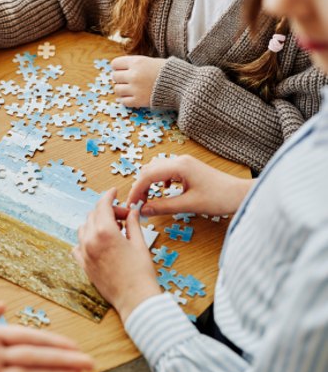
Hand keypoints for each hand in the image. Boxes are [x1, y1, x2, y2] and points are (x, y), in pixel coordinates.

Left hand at [72, 189, 160, 321]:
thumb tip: (131, 212)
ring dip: (96, 225)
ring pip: (83, 229)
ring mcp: (84, 254)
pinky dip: (86, 241)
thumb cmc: (141, 273)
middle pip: (93, 215)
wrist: (135, 299)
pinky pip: (77, 247)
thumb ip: (133, 224)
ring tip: (113, 231)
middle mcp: (90, 241)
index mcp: (105, 232)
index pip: (102, 205)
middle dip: (108, 212)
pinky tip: (100, 244)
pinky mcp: (84, 266)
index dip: (108, 196)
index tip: (113, 192)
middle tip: (123, 218)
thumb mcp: (139, 244)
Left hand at [112, 56, 165, 106]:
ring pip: (117, 89)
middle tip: (128, 80)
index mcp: (136, 62)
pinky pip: (123, 101)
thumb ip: (135, 64)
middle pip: (115, 76)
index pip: (115, 64)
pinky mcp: (138, 101)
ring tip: (131, 88)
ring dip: (122, 89)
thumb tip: (120, 68)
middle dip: (120, 78)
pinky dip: (127, 99)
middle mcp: (133, 75)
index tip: (122, 70)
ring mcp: (135, 89)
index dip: (118, 67)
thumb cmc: (167, 71)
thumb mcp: (150, 61)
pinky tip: (134, 96)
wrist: (181, 85)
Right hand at [127, 156, 254, 217]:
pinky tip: (163, 191)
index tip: (131, 205)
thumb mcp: (189, 205)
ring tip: (146, 199)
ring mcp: (184, 163)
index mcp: (179, 166)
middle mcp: (179, 160)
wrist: (240, 194)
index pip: (147, 175)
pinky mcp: (187, 168)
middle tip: (137, 204)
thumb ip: (164, 206)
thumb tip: (143, 210)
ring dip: (148, 183)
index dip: (136, 191)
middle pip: (148, 170)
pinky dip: (158, 181)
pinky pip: (165, 170)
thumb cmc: (220, 198)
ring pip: (155, 169)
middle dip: (139, 186)